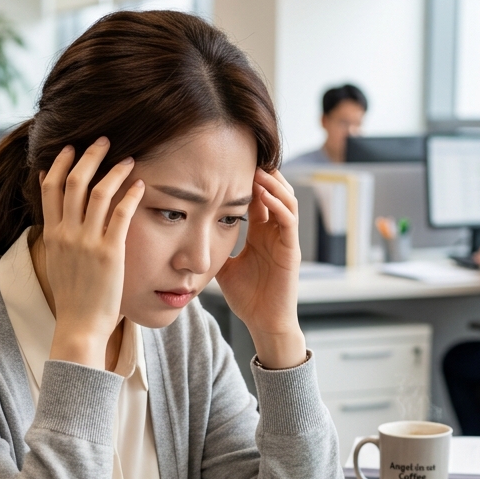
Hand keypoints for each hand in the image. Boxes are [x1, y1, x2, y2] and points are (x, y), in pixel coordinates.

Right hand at [40, 137, 143, 368]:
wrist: (79, 325)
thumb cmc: (73, 298)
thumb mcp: (57, 262)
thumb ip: (58, 236)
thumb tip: (57, 217)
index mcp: (51, 234)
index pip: (49, 187)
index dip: (60, 163)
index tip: (70, 148)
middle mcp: (66, 233)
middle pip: (73, 181)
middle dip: (88, 156)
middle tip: (103, 141)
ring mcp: (87, 242)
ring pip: (98, 192)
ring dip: (114, 170)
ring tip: (129, 159)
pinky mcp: (109, 252)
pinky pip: (121, 214)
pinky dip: (131, 194)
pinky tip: (141, 185)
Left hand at [216, 167, 306, 368]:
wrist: (263, 322)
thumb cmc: (246, 297)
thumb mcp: (223, 265)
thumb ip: (212, 248)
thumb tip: (187, 235)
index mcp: (260, 233)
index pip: (256, 197)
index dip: (245, 179)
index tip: (227, 164)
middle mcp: (275, 232)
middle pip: (274, 191)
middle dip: (261, 173)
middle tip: (244, 155)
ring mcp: (286, 239)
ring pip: (286, 199)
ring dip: (272, 183)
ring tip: (256, 168)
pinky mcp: (292, 250)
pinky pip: (289, 220)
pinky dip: (279, 204)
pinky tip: (265, 193)